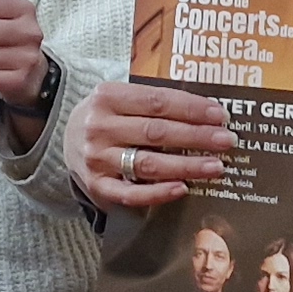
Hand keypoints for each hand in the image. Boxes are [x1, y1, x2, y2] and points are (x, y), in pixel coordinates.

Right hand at [66, 79, 234, 213]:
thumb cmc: (108, 116)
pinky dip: (158, 193)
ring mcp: (97, 158)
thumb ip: (155, 103)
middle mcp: (99, 127)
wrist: (65, 138)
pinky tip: (182, 189)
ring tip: (216, 167)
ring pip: (147, 164)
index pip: (157, 101)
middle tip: (227, 141)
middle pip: (156, 132)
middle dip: (196, 137)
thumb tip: (207, 115)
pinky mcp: (97, 185)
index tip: (220, 115)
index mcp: (108, 97)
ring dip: (186, 166)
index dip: (191, 108)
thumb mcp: (121, 99)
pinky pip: (131, 194)